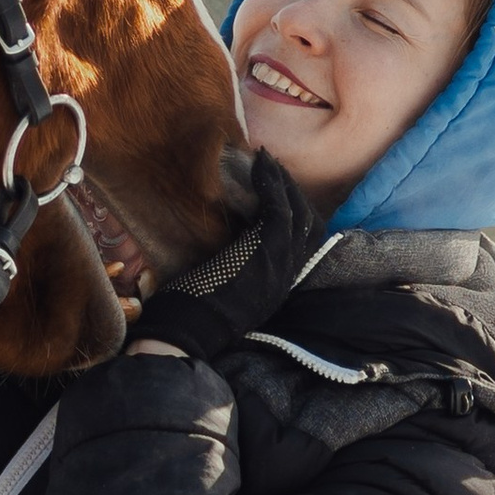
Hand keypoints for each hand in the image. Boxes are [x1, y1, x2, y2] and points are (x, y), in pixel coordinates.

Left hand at [127, 153, 324, 367]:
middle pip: (308, 225)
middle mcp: (287, 276)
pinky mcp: (267, 249)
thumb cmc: (192, 315)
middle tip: (276, 171)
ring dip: (283, 183)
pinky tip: (261, 164)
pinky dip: (272, 183)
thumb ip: (237, 268)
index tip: (279, 194)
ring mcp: (280, 263)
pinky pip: (279, 207)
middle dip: (295, 194)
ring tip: (268, 162)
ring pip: (297, 212)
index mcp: (278, 287)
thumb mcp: (225, 290)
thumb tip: (229, 242)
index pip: (303, 244)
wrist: (186, 332)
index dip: (296, 216)